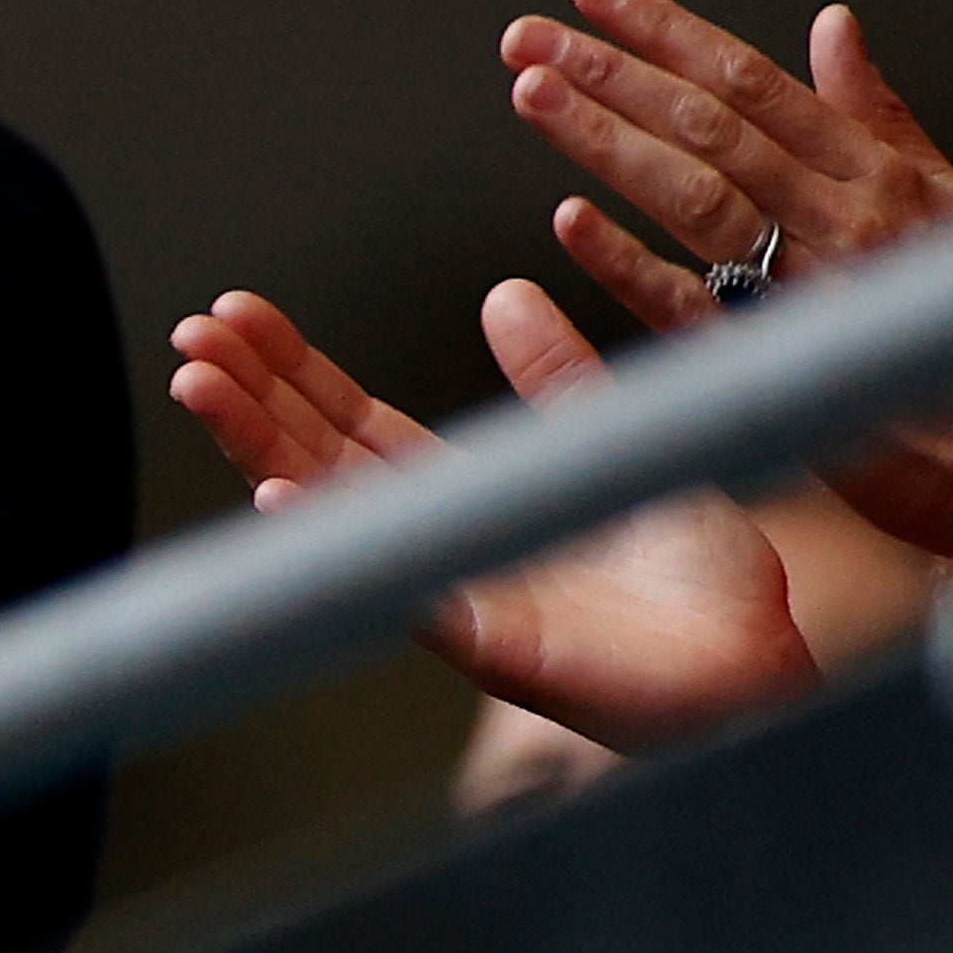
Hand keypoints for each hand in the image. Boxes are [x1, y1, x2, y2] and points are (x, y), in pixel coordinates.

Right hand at [168, 285, 815, 755]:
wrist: (760, 658)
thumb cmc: (700, 577)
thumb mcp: (613, 441)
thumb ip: (557, 378)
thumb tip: (504, 293)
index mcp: (469, 500)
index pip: (355, 427)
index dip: (293, 374)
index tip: (239, 317)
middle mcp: (443, 548)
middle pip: (322, 462)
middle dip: (252, 400)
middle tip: (192, 337)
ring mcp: (456, 596)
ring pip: (337, 518)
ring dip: (261, 452)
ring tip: (202, 388)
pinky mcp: (491, 644)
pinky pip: (397, 587)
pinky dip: (335, 544)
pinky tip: (280, 497)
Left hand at [503, 0, 952, 566]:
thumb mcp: (948, 201)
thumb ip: (878, 115)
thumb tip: (831, 26)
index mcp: (875, 174)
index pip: (751, 80)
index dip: (666, 30)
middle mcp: (843, 218)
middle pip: (710, 124)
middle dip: (614, 72)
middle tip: (531, 36)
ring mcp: (815, 292)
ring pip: (697, 195)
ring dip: (610, 140)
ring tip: (534, 94)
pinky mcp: (792, 371)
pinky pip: (698, 310)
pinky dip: (631, 263)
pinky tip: (569, 224)